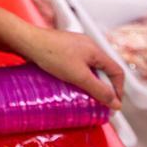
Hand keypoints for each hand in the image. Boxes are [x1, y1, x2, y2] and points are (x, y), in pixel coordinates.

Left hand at [10, 25, 124, 109]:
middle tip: (99, 103)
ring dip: (90, 83)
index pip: (117, 71)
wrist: (27, 42)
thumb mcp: (79, 76)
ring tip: (85, 97)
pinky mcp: (63, 50)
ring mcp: (75, 47)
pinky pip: (77, 66)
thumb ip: (99, 90)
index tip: (113, 104)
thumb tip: (115, 103)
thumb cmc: (52, 54)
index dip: (118, 90)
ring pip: (90, 69)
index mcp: (95, 50)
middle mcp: (87, 46)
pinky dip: (78, 77)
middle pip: (104, 70)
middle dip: (104, 88)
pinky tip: (70, 85)